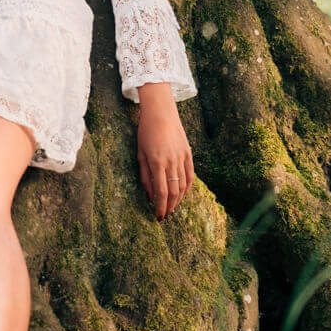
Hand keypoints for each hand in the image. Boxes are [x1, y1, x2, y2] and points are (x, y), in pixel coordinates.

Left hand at [136, 84, 193, 220]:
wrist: (161, 112)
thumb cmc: (146, 132)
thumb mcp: (140, 154)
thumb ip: (145, 177)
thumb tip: (150, 197)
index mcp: (157, 162)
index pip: (161, 192)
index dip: (161, 207)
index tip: (158, 217)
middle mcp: (171, 161)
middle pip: (174, 192)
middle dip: (169, 207)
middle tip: (164, 215)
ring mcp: (182, 157)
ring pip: (183, 186)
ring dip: (178, 200)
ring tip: (171, 207)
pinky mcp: (189, 154)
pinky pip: (190, 176)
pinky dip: (187, 188)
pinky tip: (181, 195)